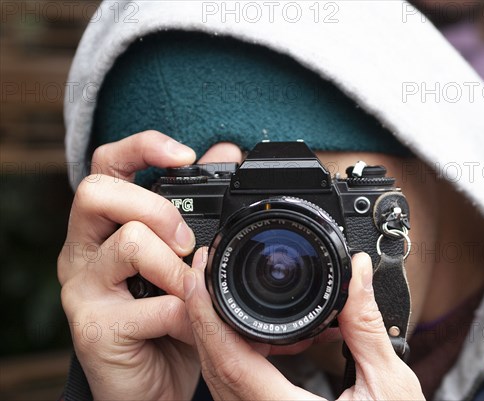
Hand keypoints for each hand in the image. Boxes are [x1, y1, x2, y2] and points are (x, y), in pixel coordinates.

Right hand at [58, 130, 242, 399]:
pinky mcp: (94, 328)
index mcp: (105, 226)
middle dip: (156, 208)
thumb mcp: (187, 259)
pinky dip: (184, 314)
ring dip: (176, 266)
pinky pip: (150, 305)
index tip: (185, 155)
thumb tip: (226, 150)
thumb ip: (201, 205)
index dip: (141, 147)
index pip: (106, 165)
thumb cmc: (169, 317)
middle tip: (186, 242)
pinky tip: (188, 327)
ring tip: (190, 290)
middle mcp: (84, 250)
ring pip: (128, 242)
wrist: (153, 385)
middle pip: (98, 191)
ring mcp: (83, 289)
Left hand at [184, 250, 424, 399]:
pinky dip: (243, 351)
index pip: (229, 361)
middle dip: (205, 312)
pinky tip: (268, 334)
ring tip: (233, 293)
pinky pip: (239, 384)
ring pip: (222, 375)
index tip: (201, 276)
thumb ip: (367, 328)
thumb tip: (358, 273)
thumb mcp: (388, 386)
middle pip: (215, 364)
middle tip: (209, 271)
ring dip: (222, 331)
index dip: (207, 315)